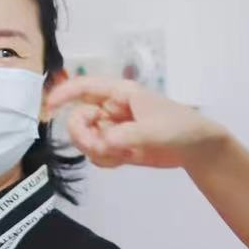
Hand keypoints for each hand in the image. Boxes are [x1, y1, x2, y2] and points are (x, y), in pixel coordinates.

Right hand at [50, 78, 225, 170]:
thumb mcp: (156, 129)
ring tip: (118, 156)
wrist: (198, 148)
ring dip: (94, 150)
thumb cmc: (180, 128)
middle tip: (98, 146)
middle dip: (83, 134)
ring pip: (86, 138)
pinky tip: (123, 160)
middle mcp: (112, 109)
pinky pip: (97, 154)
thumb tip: (102, 143)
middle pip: (79, 118)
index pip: (84, 87)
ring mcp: (114, 129)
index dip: (64, 93)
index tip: (50, 108)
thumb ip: (127, 135)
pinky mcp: (118, 147)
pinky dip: (104, 160)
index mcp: (120, 94)